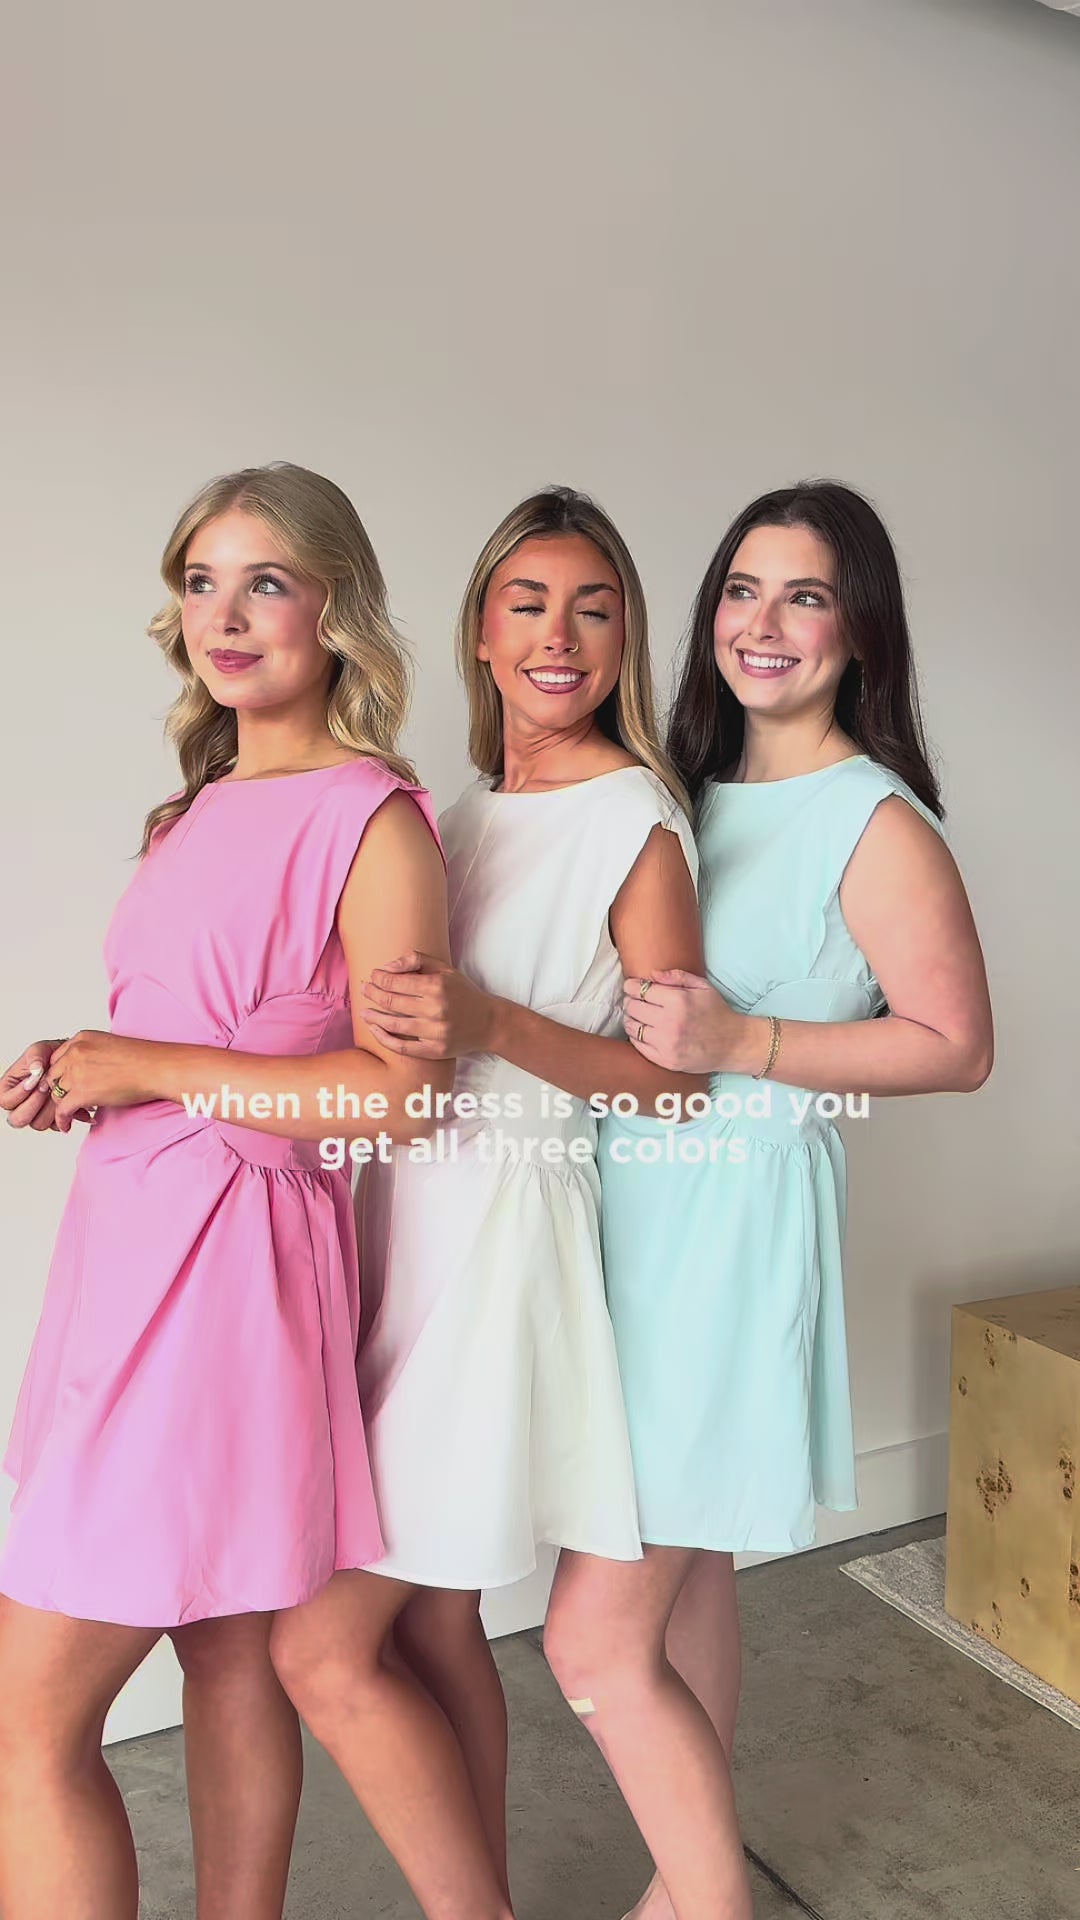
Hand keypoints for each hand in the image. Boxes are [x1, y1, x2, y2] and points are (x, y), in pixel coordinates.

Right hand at [2, 1039, 74, 1132]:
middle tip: (46, 1088)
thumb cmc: (50, 1055)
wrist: (71, 1061)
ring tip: (59, 1092)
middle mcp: (20, 1105)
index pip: (5, 1101)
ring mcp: (36, 1114)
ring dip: (51, 1109)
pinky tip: (69, 1100)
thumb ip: (35, 1057)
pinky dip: (66, 1115)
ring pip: (38, 1124)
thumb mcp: (39, 1050)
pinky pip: (56, 1126)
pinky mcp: (53, 1119)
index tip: (34, 1081)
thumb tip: (35, 1069)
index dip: (19, 1094)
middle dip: (35, 1104)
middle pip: (18, 1119)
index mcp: (9, 1089)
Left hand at [43, 1031, 157, 1133]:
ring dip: (63, 1106)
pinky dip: (62, 1120)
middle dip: (60, 1090)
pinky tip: (67, 1126)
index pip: (57, 1058)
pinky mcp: (82, 1092)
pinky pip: (62, 1110)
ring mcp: (76, 1072)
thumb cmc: (144, 1059)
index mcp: (81, 1038)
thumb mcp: (110, 1045)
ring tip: (75, 1114)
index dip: (61, 1074)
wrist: (156, 1068)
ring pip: (56, 1093)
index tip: (66, 1086)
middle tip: (70, 1101)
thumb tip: (87, 1073)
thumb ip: (92, 1054)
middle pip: (53, 1076)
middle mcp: (75, 1052)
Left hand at [358, 952, 497, 1059]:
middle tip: (363, 990)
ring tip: (363, 1012)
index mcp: (437, 986)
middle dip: (372, 994)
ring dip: (373, 1018)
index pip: (397, 982)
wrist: (488, 1022)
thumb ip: (415, 960)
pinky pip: (403, 1048)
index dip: (379, 978)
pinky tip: (375, 1031)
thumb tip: (387, 966)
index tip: (372, 976)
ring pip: (393, 1025)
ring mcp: (435, 1032)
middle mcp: (436, 1009)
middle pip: (392, 1002)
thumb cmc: (462, 992)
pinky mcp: (435, 1050)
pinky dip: (385, 1040)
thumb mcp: (444, 968)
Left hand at [623, 969, 754, 1074]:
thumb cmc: (717, 1012)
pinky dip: (635, 1036)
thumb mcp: (702, 987)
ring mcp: (666, 1044)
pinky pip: (638, 1045)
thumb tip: (651, 974)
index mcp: (678, 1001)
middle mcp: (670, 1023)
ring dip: (631, 1018)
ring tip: (637, 1015)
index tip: (631, 985)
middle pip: (633, 1007)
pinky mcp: (665, 1060)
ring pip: (632, 1026)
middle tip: (634, 999)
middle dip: (630, 1000)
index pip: (640, 990)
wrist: (733, 1044)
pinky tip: (642, 1030)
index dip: (631, 985)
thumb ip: (676, 977)